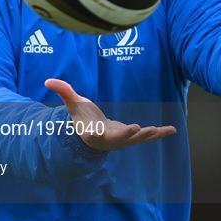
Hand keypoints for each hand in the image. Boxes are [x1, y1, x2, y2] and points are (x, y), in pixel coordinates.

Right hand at [45, 78, 175, 150]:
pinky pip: (146, 136)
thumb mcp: (72, 104)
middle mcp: (110, 139)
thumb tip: (47, 80)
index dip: (112, 132)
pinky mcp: (131, 136)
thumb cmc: (81, 118)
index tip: (118, 129)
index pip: (103, 134)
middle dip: (132, 135)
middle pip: (122, 139)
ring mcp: (122, 139)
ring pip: (137, 139)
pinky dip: (158, 133)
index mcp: (95, 133)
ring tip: (162, 130)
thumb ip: (63, 92)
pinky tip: (172, 130)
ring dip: (149, 135)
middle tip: (142, 129)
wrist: (89, 132)